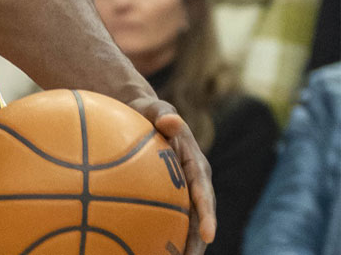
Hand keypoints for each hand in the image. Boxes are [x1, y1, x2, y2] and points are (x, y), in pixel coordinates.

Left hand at [129, 96, 215, 254]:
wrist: (142, 114)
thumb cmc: (147, 111)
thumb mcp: (155, 109)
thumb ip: (163, 114)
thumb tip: (173, 120)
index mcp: (196, 164)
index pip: (203, 192)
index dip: (207, 214)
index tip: (208, 235)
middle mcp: (194, 181)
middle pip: (200, 216)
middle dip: (198, 241)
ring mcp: (183, 191)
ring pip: (187, 222)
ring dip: (183, 244)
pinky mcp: (170, 195)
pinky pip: (168, 217)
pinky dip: (162, 234)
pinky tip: (146, 249)